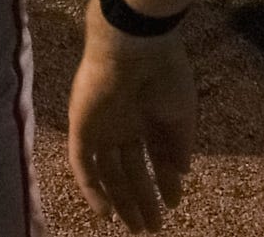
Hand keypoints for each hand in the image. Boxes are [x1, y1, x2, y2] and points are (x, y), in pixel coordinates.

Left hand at [69, 10, 196, 229]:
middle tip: (152, 228)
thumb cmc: (164, 74)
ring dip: (121, 200)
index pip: (154, 156)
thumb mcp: (180, 115)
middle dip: (142, 199)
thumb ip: (179, 145)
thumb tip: (183, 173)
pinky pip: (82, 164)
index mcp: (147, 115)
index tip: (175, 204)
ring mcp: (101, 126)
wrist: (135, 44)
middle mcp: (123, 123)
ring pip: (108, 172)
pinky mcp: (81, 127)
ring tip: (136, 226)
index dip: (165, 182)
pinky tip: (107, 213)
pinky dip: (93, 190)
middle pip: (130, 169)